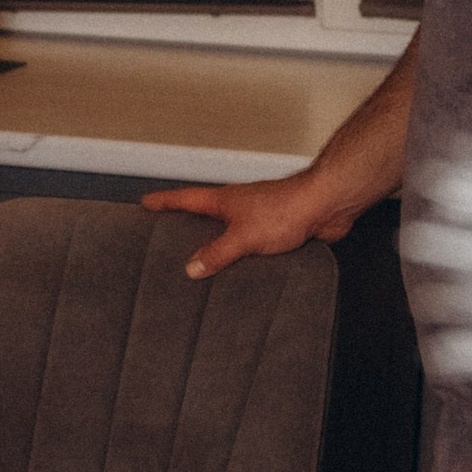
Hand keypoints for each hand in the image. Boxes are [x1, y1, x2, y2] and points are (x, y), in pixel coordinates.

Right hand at [142, 172, 357, 283]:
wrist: (324, 206)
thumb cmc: (286, 209)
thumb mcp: (242, 237)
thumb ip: (216, 254)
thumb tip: (192, 268)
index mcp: (224, 202)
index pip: (185, 199)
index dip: (164, 201)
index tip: (146, 202)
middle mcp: (238, 206)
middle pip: (206, 214)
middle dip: (187, 223)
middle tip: (168, 233)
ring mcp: (258, 216)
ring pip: (230, 230)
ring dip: (218, 243)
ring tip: (202, 263)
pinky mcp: (277, 229)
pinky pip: (253, 245)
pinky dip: (244, 255)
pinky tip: (242, 272)